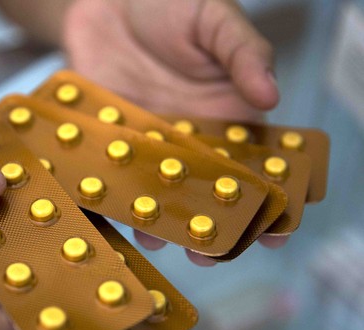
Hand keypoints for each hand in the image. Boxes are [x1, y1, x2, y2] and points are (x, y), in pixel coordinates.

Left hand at [63, 0, 285, 263]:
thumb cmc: (170, 4)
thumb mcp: (215, 20)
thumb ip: (243, 53)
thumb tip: (271, 96)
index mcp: (222, 117)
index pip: (250, 165)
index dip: (265, 199)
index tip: (276, 233)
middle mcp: (184, 141)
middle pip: (200, 193)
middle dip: (206, 227)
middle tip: (208, 256)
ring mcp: (142, 146)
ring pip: (152, 194)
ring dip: (154, 221)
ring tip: (153, 240)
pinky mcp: (103, 141)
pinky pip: (104, 174)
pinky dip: (102, 196)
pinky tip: (102, 215)